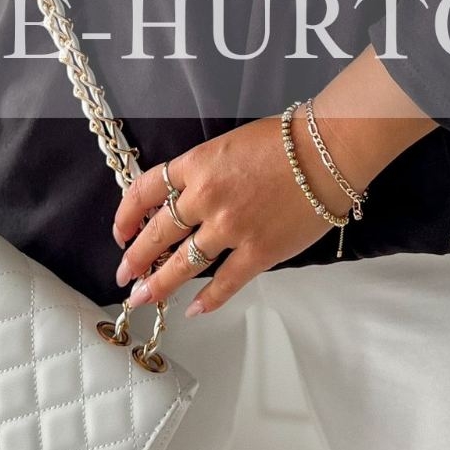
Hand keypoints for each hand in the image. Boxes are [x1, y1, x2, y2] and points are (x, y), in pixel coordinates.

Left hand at [111, 109, 356, 317]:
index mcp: (196, 165)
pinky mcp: (259, 252)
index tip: (121, 231)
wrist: (327, 151)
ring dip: (159, 284)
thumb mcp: (228, 145)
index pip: (145, 191)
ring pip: (182, 264)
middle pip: (157, 234)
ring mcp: (231, 228)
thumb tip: (185, 204)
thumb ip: (203, 174)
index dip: (126, 215)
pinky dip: (207, 300)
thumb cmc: (285, 140)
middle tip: (124, 274)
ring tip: (143, 297)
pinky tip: (193, 309)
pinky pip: (225, 283)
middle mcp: (205, 197)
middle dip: (134, 257)